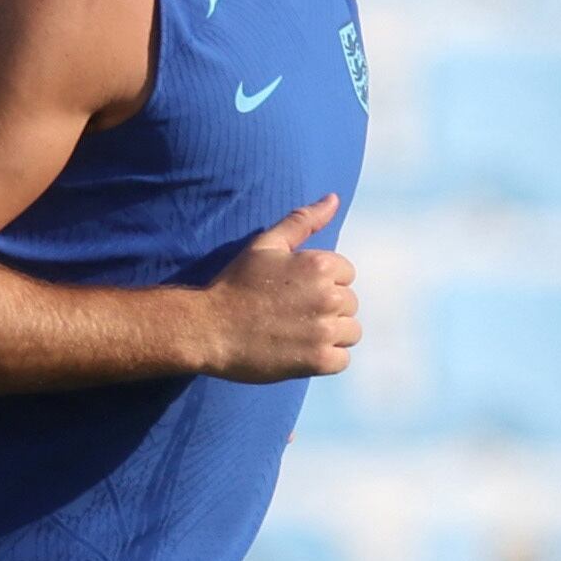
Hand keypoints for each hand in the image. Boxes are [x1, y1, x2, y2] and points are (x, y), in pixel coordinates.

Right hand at [198, 198, 356, 381]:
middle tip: (292, 313)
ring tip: (299, 333)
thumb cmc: (236, 284)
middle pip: (350, 304)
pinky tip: (301, 351)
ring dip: (330, 335)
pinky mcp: (318, 360)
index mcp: (320, 266)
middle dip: (327, 308)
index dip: (322, 283)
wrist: (209, 329)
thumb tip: (334, 198)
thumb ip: (303, 220)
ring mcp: (325, 331)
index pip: (346, 275)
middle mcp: (328, 297)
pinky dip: (325, 359)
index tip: (296, 291)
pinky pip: (342, 361)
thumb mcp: (266, 244)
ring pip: (351, 333)